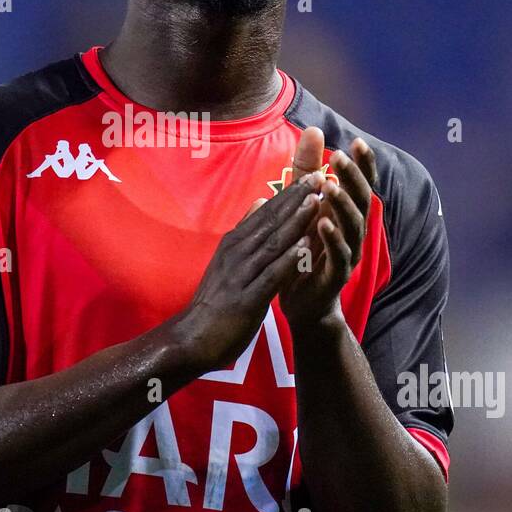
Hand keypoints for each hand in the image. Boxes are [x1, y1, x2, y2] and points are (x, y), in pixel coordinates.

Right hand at [178, 171, 324, 371]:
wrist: (192, 338)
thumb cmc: (214, 301)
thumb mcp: (227, 259)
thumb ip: (245, 231)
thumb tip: (259, 200)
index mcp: (235, 243)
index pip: (267, 212)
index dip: (290, 193)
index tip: (312, 174)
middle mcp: (237, 253)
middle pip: (271, 221)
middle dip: (297, 199)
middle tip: (319, 176)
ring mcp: (241, 275)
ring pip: (272, 243)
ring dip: (295, 222)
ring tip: (317, 201)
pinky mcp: (246, 299)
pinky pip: (271, 276)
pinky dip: (288, 260)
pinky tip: (305, 247)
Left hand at [277, 126, 377, 331]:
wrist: (304, 302)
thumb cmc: (306, 247)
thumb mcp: (304, 203)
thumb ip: (307, 169)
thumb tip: (314, 129)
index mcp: (347, 213)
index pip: (361, 184)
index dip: (363, 165)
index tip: (358, 142)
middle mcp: (354, 231)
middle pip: (361, 201)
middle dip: (352, 178)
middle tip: (338, 157)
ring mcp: (348, 253)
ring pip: (353, 226)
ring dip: (341, 205)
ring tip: (330, 187)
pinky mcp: (337, 275)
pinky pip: (339, 255)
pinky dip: (332, 239)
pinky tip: (322, 224)